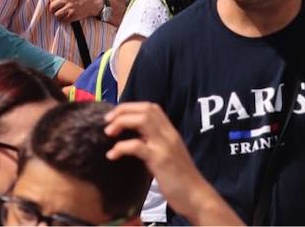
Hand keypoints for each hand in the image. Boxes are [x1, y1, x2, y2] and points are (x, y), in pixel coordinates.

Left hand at [47, 0, 101, 22]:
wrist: (92, 3)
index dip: (52, 2)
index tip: (55, 4)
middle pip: (52, 7)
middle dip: (53, 10)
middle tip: (56, 10)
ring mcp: (70, 8)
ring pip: (56, 15)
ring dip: (58, 16)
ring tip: (62, 14)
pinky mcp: (73, 15)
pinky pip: (63, 20)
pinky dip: (64, 20)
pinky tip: (67, 17)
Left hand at [105, 103, 241, 225]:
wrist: (196, 197)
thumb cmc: (180, 180)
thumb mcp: (167, 155)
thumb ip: (153, 144)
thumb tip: (133, 139)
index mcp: (170, 132)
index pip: (151, 107)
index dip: (131, 107)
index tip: (116, 116)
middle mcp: (169, 134)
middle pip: (145, 109)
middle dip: (123, 110)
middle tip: (107, 122)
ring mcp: (165, 145)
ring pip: (142, 120)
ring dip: (121, 122)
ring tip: (108, 133)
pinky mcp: (160, 160)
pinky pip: (136, 146)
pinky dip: (120, 147)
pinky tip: (112, 155)